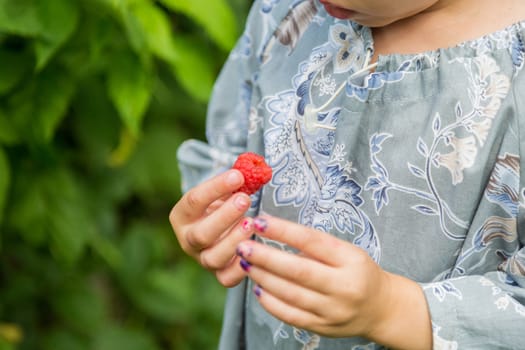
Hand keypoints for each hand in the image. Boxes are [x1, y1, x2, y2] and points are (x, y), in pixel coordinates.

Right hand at [169, 169, 254, 286]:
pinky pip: (227, 278)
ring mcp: (202, 259)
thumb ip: (234, 181)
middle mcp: (188, 240)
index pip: (194, 201)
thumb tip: (252, 170)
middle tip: (244, 199)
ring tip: (252, 223)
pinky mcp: (219, 275)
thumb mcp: (224, 190)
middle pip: (201, 234)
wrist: (223, 226)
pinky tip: (256, 248)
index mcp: (182, 215)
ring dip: (234, 241)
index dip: (216, 188)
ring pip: (213, 258)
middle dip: (224, 217)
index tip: (238, 176)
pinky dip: (241, 267)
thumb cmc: (224, 203)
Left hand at [236, 216, 431, 348]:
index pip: (311, 241)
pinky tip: (258, 287)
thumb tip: (274, 234)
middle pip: (298, 270)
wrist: (381, 309)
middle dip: (265, 257)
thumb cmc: (358, 271)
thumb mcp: (346, 251)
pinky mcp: (322, 328)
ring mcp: (333, 310)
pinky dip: (270, 302)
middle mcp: (343, 286)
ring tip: (245, 263)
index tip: (259, 220)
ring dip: (263, 277)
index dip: (282, 230)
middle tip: (243, 246)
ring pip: (290, 294)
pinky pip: (290, 316)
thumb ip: (315, 246)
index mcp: (350, 260)